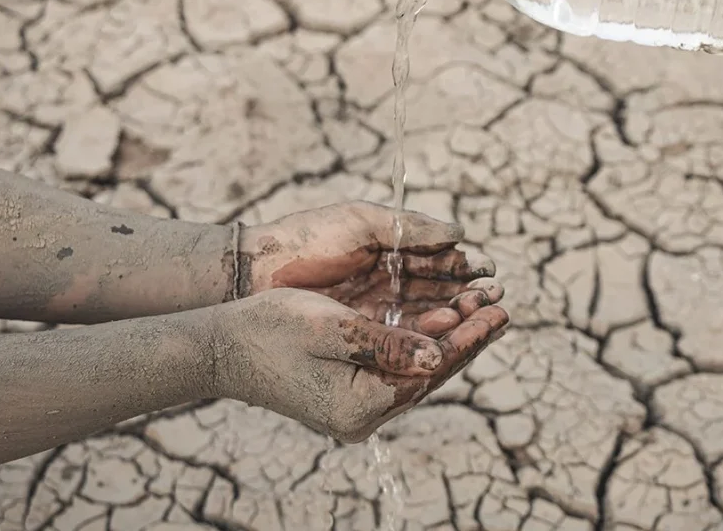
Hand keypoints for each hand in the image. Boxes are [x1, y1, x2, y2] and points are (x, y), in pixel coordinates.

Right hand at [210, 286, 509, 441]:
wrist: (221, 349)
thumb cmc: (270, 330)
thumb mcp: (332, 328)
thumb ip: (388, 343)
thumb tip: (439, 353)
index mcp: (362, 405)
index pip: (432, 368)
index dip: (470, 336)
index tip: (500, 309)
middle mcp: (363, 417)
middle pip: (431, 373)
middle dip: (468, 337)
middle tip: (501, 305)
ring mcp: (355, 410)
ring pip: (417, 371)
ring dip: (448, 338)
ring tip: (480, 309)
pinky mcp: (346, 397)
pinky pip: (397, 369)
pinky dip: (421, 344)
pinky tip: (439, 323)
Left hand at [239, 201, 496, 334]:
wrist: (257, 273)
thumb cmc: (308, 239)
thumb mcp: (361, 222)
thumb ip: (410, 228)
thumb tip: (460, 233)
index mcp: (391, 252)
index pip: (438, 263)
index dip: (464, 269)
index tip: (488, 274)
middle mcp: (389, 285)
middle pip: (439, 294)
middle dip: (468, 297)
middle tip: (493, 301)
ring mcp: (377, 313)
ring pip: (425, 319)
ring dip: (454, 319)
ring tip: (478, 318)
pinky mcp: (363, 338)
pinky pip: (401, 339)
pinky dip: (425, 338)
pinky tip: (446, 337)